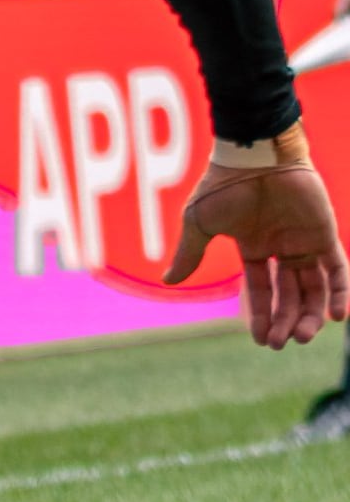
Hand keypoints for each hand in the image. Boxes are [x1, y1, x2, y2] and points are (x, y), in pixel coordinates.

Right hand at [164, 155, 344, 344]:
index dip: (263, 315)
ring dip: (312, 313)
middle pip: (291, 293)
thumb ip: (189, 254)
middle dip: (288, 320)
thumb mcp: (198, 225)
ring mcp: (305, 240)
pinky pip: (338, 268)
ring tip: (306, 336)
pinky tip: (337, 316)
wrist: (253, 157)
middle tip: (285, 344)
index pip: (262, 289)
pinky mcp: (325, 233)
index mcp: (253, 246)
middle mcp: (281, 247)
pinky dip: (341, 291)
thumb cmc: (223, 186)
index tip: (264, 341)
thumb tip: (168, 281)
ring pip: (315, 286)